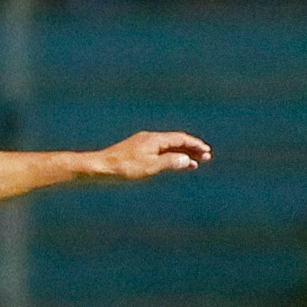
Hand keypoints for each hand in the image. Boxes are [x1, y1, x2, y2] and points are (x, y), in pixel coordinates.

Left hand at [93, 131, 211, 179]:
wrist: (99, 167)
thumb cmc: (123, 168)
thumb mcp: (150, 167)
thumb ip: (170, 162)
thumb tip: (187, 160)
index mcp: (155, 139)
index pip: (181, 139)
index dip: (195, 145)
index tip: (207, 152)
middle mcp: (150, 138)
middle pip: (176, 141)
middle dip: (192, 149)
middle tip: (206, 157)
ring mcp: (142, 144)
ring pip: (167, 147)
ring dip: (181, 154)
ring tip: (193, 164)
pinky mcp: (135, 151)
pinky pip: (158, 151)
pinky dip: (168, 157)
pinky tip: (171, 164)